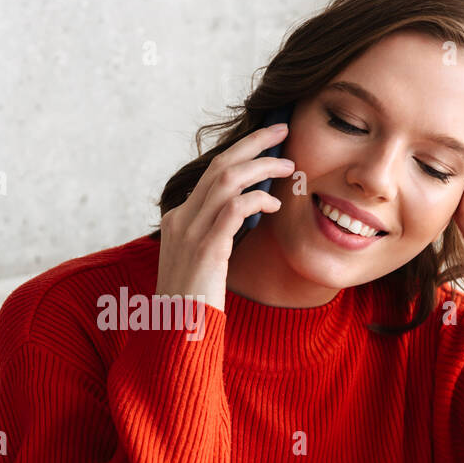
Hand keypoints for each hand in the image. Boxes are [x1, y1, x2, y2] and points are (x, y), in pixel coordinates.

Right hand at [155, 123, 293, 313]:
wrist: (175, 333)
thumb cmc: (193, 304)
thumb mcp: (201, 262)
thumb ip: (217, 235)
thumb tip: (246, 215)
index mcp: (177, 219)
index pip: (210, 174)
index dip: (241, 154)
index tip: (267, 142)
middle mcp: (180, 219)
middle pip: (219, 165)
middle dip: (253, 143)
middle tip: (282, 129)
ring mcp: (190, 232)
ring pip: (226, 179)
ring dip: (261, 166)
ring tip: (288, 164)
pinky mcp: (206, 249)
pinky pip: (235, 209)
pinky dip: (258, 199)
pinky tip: (275, 203)